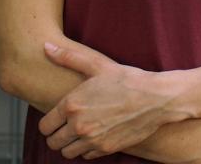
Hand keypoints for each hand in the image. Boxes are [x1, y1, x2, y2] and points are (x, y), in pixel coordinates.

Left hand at [39, 41, 186, 159]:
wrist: (156, 98)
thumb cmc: (127, 79)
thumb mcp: (98, 64)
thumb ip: (69, 57)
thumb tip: (46, 47)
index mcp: (72, 104)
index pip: (44, 126)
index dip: (49, 122)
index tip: (56, 118)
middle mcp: (78, 125)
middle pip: (53, 142)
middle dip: (56, 135)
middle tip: (66, 126)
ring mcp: (92, 139)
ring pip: (67, 152)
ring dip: (70, 144)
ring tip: (79, 132)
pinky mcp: (106, 149)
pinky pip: (85, 156)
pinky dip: (86, 149)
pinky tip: (95, 135)